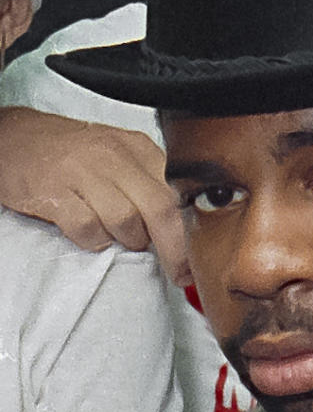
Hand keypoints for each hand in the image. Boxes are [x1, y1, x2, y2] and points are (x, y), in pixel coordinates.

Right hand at [0, 107, 188, 282]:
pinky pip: (88, 229)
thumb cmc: (72, 155)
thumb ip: (150, 185)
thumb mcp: (119, 157)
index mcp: (137, 148)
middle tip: (177, 273)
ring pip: (126, 222)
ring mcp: (82, 172)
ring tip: (119, 239)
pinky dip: (95, 241)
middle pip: (160, 210)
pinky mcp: (54, 191)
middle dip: (174, 250)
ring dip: (129, 242)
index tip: (196, 259)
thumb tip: (183, 230)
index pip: (178, 192)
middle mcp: (113, 156)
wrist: (12, 138)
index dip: (192, 231)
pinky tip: (91, 236)